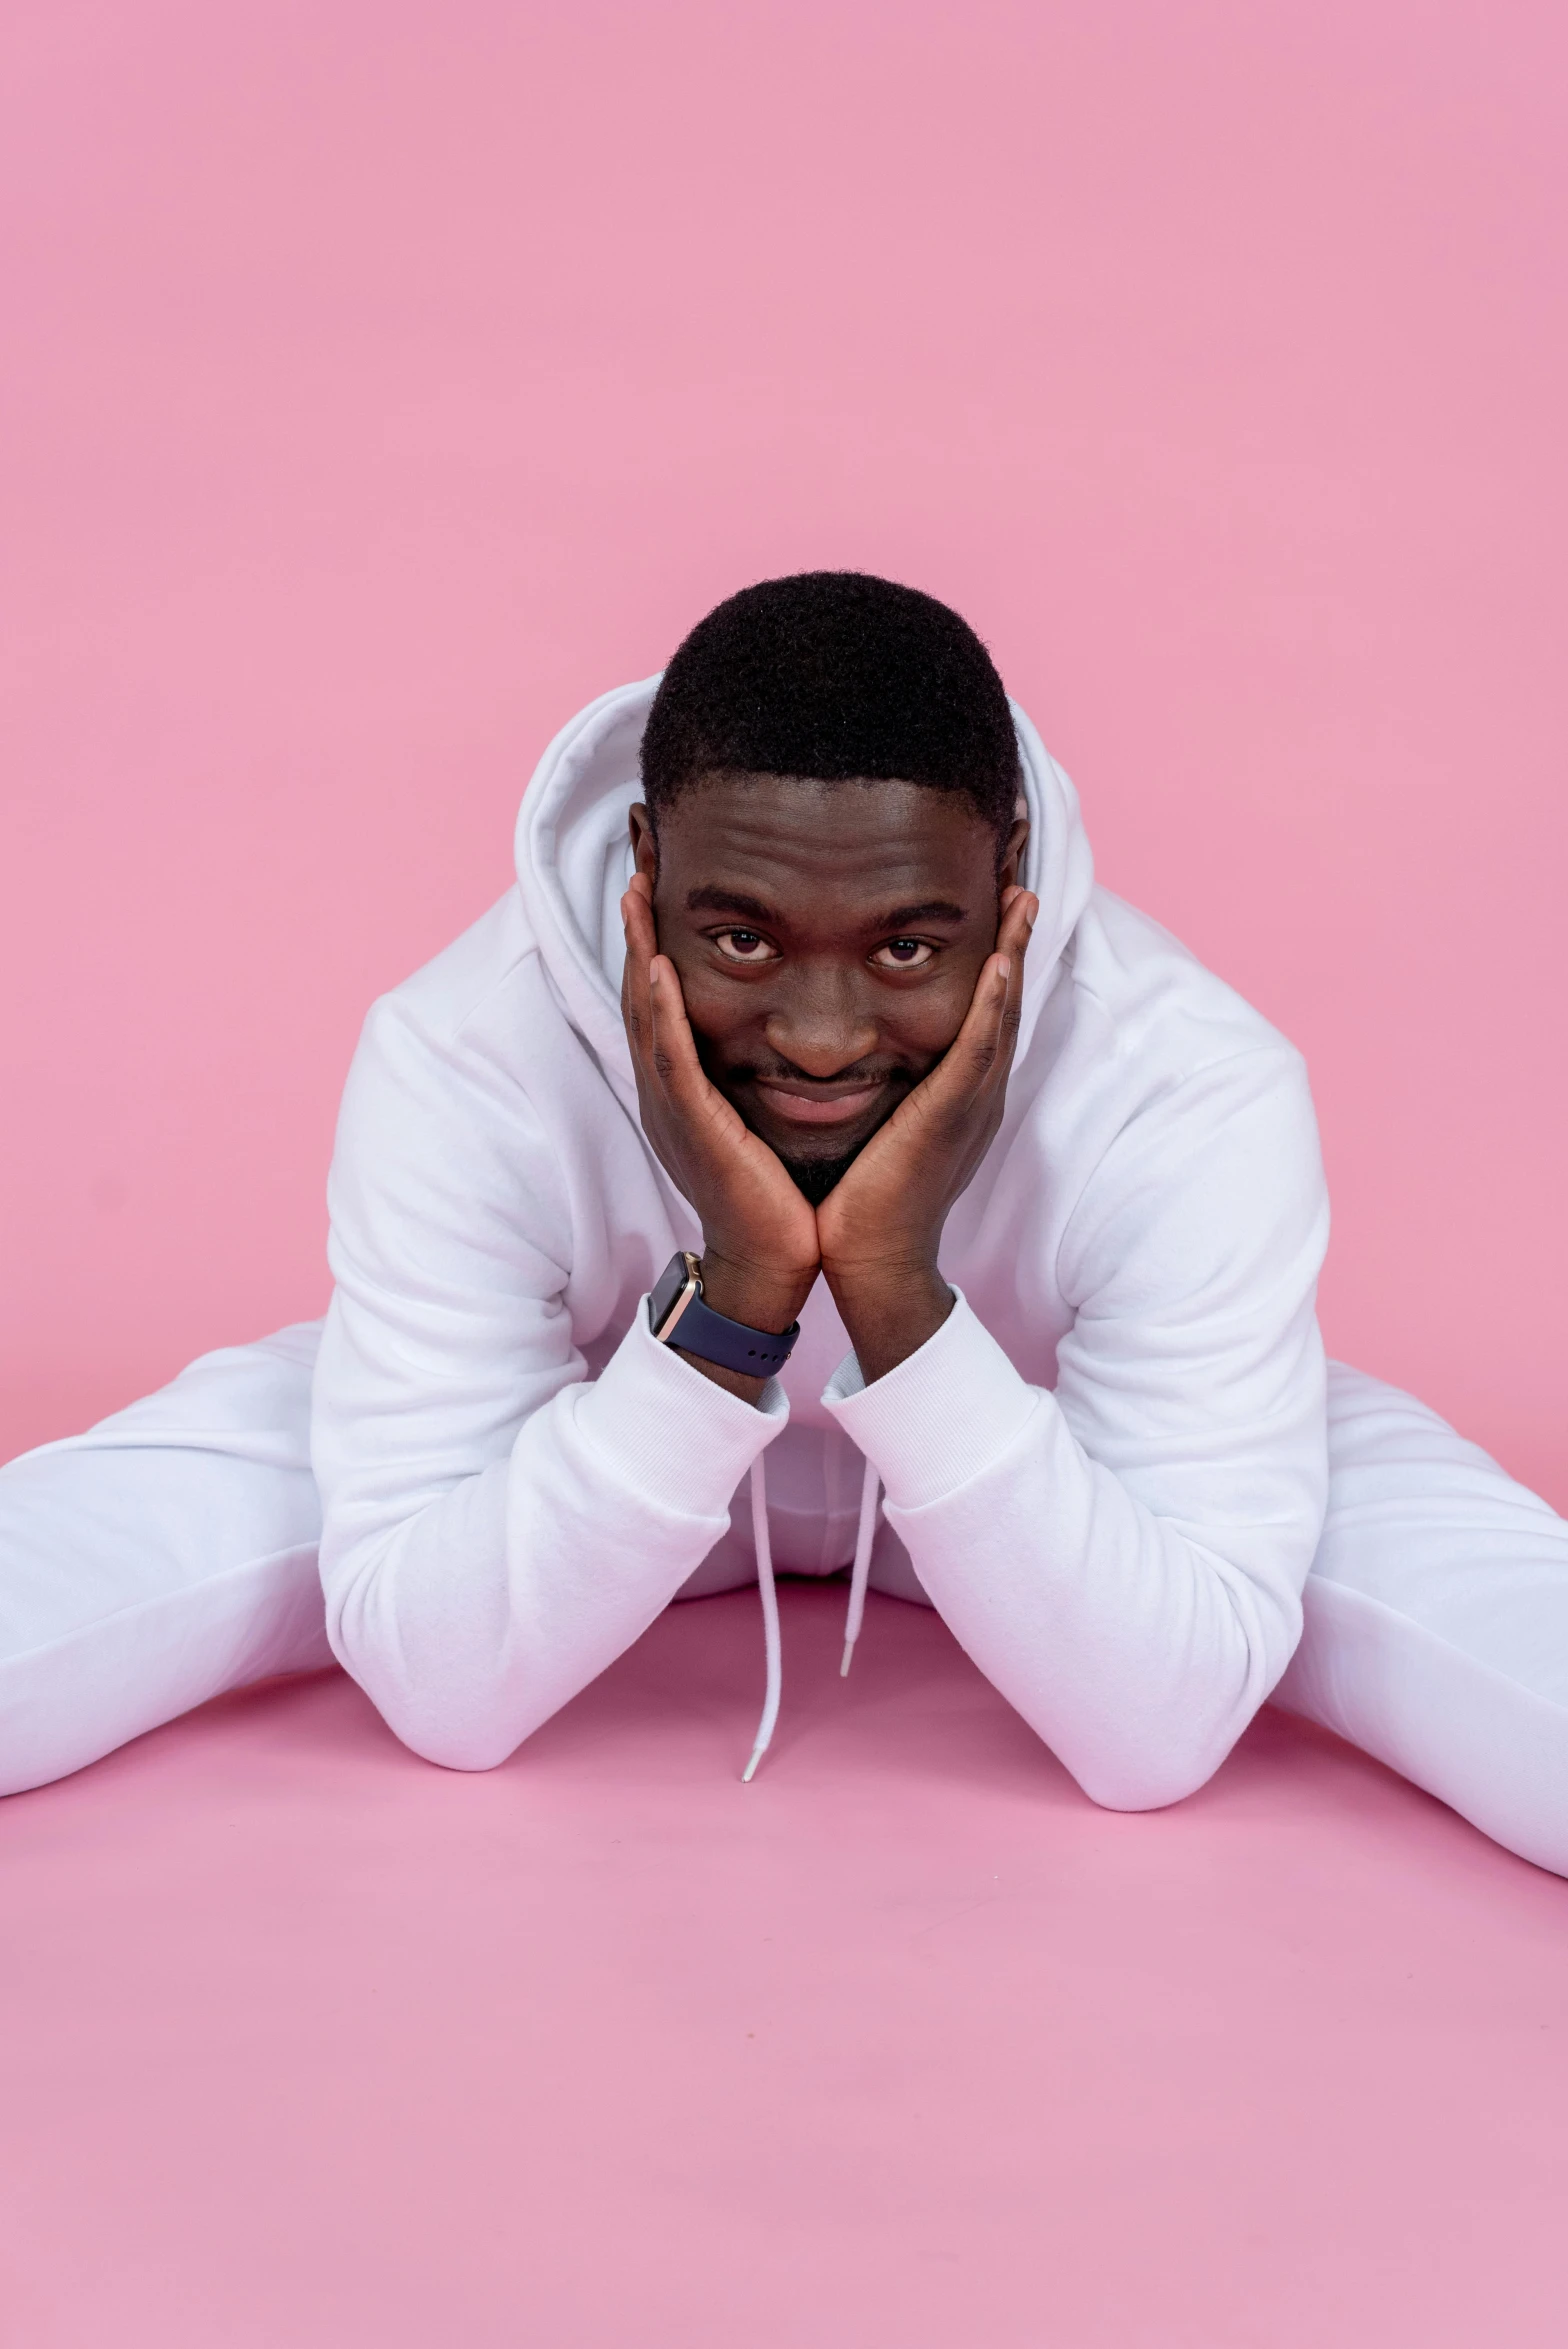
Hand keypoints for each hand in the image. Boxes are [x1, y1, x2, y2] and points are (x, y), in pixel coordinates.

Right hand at [621, 873, 820, 1371]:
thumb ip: (761, 1061)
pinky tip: (655, 964)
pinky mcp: (692, 1127)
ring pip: (646, 1009)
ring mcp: (673, 1105)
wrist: (777, 1262)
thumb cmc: (778, 1190)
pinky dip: (659, 1009)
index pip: (662, 981)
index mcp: (685, 1077)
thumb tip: (786, 1014)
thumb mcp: (765, 1108)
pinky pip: (670, 1059)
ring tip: (634, 882)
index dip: (653, 920)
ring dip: (636, 944)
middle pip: (641, 979)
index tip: (657, 858)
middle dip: (636, 912)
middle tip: (636, 845)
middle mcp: (668, 1084)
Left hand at [816, 885, 1037, 1381]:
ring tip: (1023, 893)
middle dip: (1016, 934)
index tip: (998, 891)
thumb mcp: (874, 1118)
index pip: (981, 1001)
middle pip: (1003, 994)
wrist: (866, 1262)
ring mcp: (970, 1103)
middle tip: (1024, 871)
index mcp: (956, 1086)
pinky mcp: (951, 1120)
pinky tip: (1000, 962)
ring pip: (1000, 1013)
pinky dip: (993, 1006)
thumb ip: (877, 1078)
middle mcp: (973, 1088)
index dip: (995, 947)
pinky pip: (977, 1052)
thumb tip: (853, 1041)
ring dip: (1015, 952)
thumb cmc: (861, 1196)